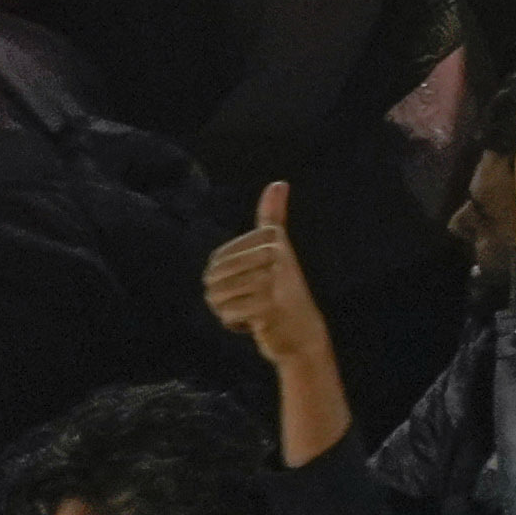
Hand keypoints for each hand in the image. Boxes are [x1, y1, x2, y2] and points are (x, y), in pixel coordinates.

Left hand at [203, 182, 322, 368]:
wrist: (303, 331)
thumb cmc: (284, 289)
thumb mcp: (279, 248)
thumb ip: (273, 216)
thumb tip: (279, 183)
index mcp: (271, 239)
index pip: (217, 261)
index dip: (225, 277)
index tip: (254, 281)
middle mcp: (273, 254)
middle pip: (212, 277)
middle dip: (223, 295)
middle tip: (250, 301)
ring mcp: (271, 280)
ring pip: (216, 296)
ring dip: (227, 310)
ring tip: (251, 310)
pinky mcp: (266, 305)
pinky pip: (226, 313)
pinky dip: (233, 323)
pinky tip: (253, 323)